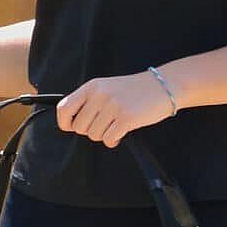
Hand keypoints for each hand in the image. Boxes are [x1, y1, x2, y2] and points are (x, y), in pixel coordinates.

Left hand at [56, 71, 174, 147]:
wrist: (161, 86)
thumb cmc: (133, 90)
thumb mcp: (106, 87)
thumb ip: (88, 101)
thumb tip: (71, 122)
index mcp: (92, 86)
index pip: (64, 107)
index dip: (64, 122)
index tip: (70, 127)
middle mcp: (100, 94)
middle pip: (79, 127)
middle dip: (90, 130)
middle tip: (104, 124)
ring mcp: (113, 106)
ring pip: (94, 135)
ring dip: (104, 135)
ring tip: (115, 125)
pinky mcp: (126, 118)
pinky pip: (109, 140)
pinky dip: (114, 140)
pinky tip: (122, 131)